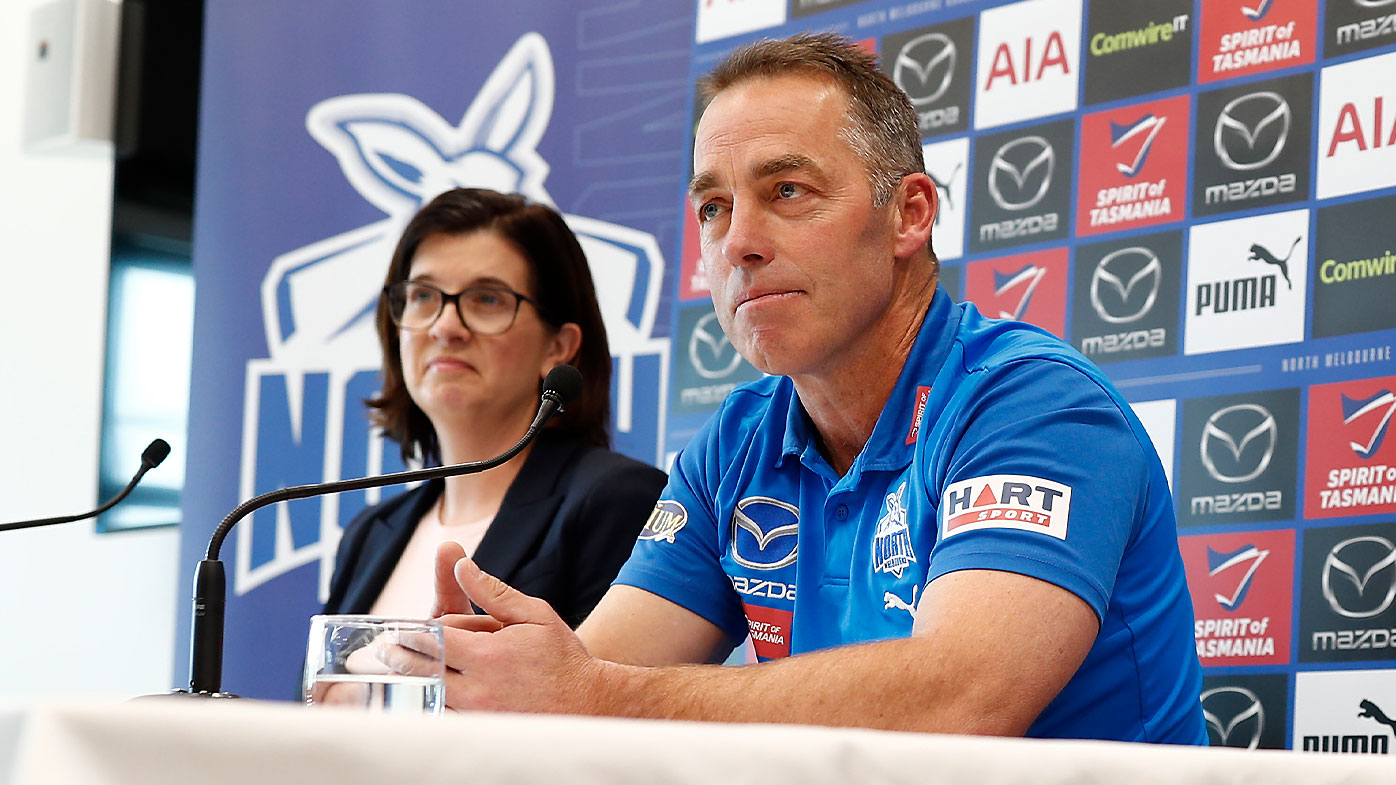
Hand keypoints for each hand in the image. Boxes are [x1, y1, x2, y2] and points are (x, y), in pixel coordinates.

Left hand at [384, 546, 604, 713]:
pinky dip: (435, 704)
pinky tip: (428, 695)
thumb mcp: (534, 614)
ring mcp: (480, 713)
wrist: (588, 703)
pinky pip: (448, 717)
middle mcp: (479, 687)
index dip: (414, 632)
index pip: (436, 638)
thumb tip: (464, 566)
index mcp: (489, 654)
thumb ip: (494, 592)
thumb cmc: (563, 657)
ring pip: (432, 696)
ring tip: (397, 671)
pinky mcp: (483, 730)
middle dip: (400, 658)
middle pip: (424, 670)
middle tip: (384, 651)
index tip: (398, 629)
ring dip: (414, 682)